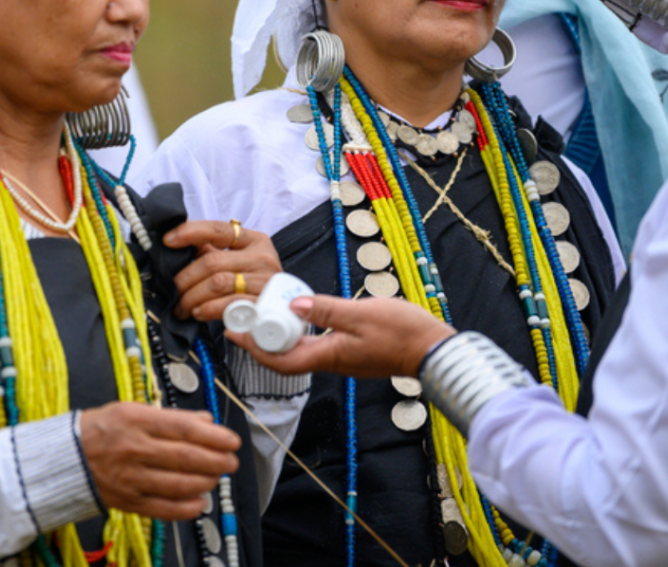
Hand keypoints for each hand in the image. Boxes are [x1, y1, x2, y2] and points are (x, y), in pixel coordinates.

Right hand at [79, 403, 240, 519]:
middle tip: (232, 461)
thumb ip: (173, 416)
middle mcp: (135, 450)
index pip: (184, 429)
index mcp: (138, 421)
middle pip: (184, 458)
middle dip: (215, 460)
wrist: (65, 458)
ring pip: (176, 484)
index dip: (212, 436)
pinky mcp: (127, 501)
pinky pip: (161, 509)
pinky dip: (184, 508)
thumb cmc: (103, 428)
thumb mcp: (135, 409)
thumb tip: (206, 420)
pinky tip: (200, 502)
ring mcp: (131, 478)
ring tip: (218, 477)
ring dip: (204, 482)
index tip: (232, 440)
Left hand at [165, 220, 281, 320]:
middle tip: (173, 291)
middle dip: (185, 278)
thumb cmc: (253, 282)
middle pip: (212, 261)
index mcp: (254, 240)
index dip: (190, 232)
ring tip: (182, 307)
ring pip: (217, 283)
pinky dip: (208, 309)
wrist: (284, 311)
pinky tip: (199, 312)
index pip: (219, 229)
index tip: (168, 240)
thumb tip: (176, 243)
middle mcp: (262, 257)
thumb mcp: (238, 260)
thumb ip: (212, 250)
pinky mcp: (263, 304)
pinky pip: (229, 304)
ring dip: (192, 297)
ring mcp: (265, 281)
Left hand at [227, 294, 454, 377]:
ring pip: (300, 351)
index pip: (280, 361)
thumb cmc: (401, 333)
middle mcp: (331, 361)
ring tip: (267, 315)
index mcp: (330, 356)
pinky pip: (316, 345)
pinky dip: (301, 333)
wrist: (432, 349)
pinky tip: (302, 316)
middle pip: (286, 357)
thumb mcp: (361, 314)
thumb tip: (293, 305)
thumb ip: (326, 310)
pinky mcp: (351, 351)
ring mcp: (342, 358)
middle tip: (246, 319)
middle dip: (261, 341)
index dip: (254, 348)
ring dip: (280, 336)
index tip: (235, 332)